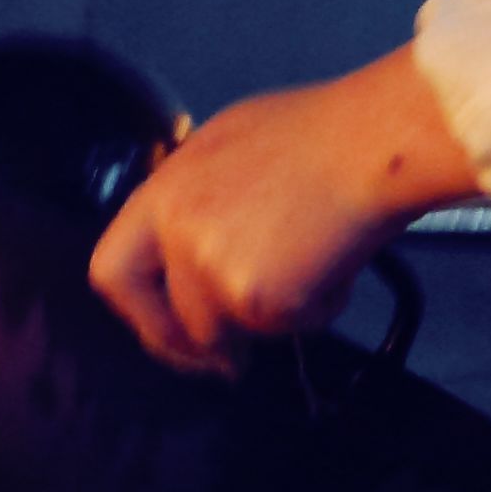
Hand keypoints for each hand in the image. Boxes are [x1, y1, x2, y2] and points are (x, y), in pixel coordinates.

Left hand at [89, 43, 475, 373]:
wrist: (378, 139)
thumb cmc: (326, 132)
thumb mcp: (230, 146)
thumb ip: (197, 197)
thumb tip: (189, 237)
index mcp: (163, 193)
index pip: (112, 270)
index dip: (138, 309)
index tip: (165, 324)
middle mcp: (176, 232)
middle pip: (163, 320)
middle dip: (193, 350)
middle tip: (227, 359)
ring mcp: (209, 266)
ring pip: (229, 329)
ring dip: (272, 317)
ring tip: (318, 265)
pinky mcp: (254, 295)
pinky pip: (285, 327)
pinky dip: (319, 310)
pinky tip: (340, 266)